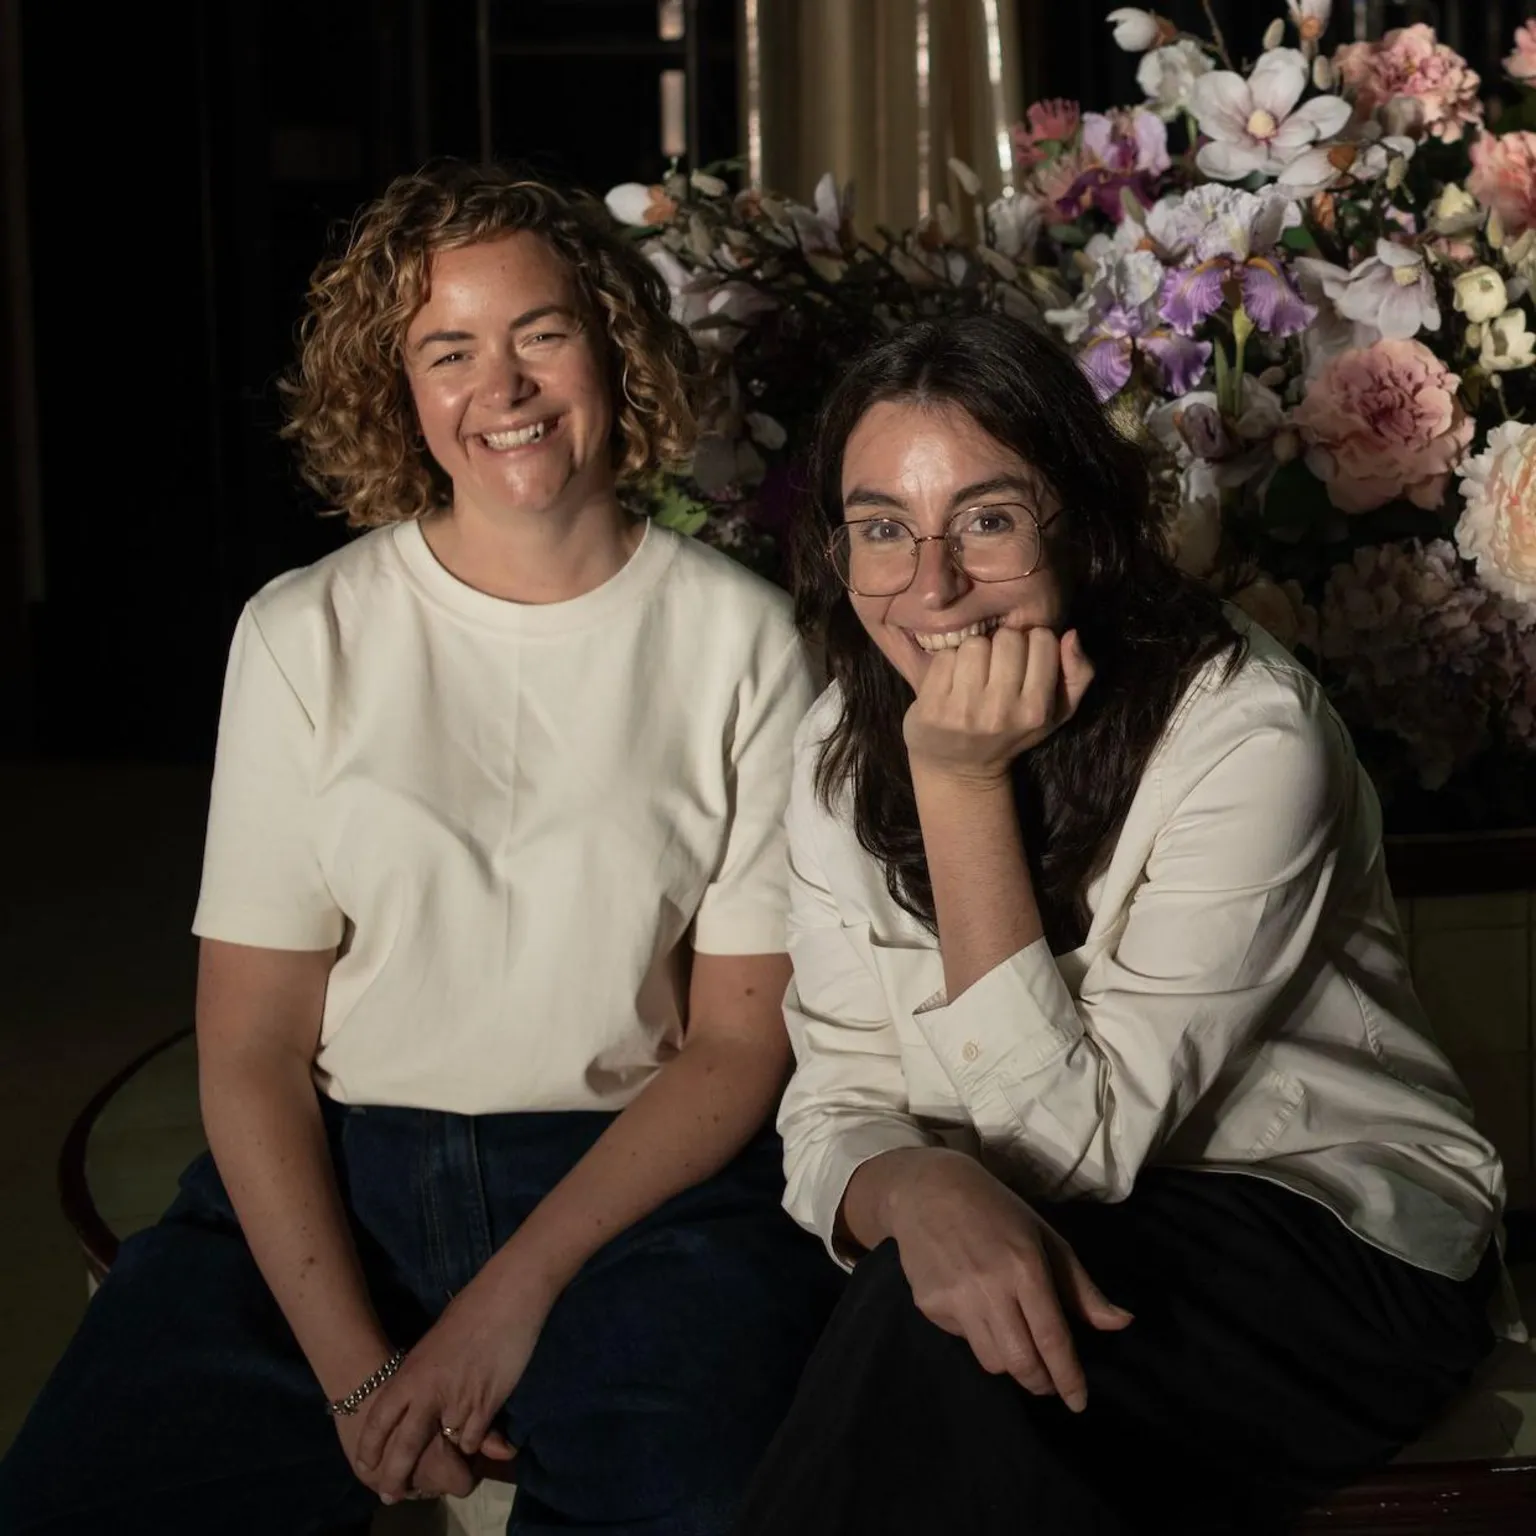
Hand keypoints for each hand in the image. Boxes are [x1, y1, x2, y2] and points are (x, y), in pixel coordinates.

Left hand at [352, 1277, 540, 1502]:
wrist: (506, 1298)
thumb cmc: (470, 1310)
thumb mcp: (433, 1345)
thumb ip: (422, 1375)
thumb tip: (418, 1393)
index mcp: (410, 1374)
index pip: (379, 1420)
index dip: (369, 1448)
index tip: (365, 1466)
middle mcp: (429, 1394)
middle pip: (405, 1448)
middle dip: (396, 1476)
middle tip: (392, 1493)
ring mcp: (458, 1402)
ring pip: (445, 1449)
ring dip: (446, 1454)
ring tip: (448, 1454)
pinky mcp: (487, 1405)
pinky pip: (473, 1440)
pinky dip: (475, 1441)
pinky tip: (480, 1429)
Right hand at [886, 1149, 1130, 1411]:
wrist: (926, 1189)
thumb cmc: (996, 1209)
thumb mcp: (1045, 1237)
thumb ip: (1080, 1287)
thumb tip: (1122, 1323)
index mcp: (1025, 1268)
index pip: (1052, 1338)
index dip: (1069, 1378)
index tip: (1079, 1404)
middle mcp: (989, 1288)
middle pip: (1021, 1362)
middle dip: (1041, 1383)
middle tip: (1049, 1384)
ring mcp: (955, 1299)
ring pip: (992, 1362)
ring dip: (1011, 1363)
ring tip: (1016, 1343)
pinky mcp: (928, 1306)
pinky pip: (964, 1340)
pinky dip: (979, 1337)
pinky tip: (977, 1310)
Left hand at [903, 627, 1092, 785]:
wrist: (959, 770)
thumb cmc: (1011, 733)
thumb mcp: (1056, 713)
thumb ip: (1078, 675)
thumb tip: (1071, 635)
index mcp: (1036, 711)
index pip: (1043, 640)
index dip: (1032, 643)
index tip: (1023, 661)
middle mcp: (1000, 712)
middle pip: (1007, 638)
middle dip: (1002, 645)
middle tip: (995, 666)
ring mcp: (963, 711)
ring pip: (975, 644)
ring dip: (974, 652)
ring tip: (973, 673)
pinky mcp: (932, 708)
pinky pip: (945, 658)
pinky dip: (947, 663)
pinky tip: (951, 682)